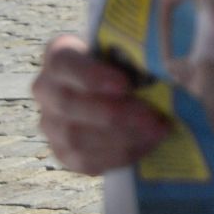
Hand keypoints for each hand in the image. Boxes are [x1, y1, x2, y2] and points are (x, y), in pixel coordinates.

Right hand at [32, 34, 169, 174]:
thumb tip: (167, 68)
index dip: (91, 76)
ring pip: (76, 136)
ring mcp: (50, 123)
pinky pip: (84, 160)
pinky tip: (145, 146)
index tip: (124, 85)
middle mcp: (46, 89)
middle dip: (115, 114)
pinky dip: (118, 156)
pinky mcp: (62, 153)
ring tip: (156, 133)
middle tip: (153, 118)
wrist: (121, 93)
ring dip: (121, 137)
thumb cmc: (128, 65)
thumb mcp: (131, 52)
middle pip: (69, 104)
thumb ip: (140, 56)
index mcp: (60, 54)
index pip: (63, 63)